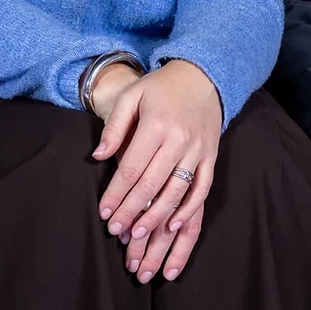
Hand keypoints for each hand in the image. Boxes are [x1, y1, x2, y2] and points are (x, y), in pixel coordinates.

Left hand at [92, 59, 222, 281]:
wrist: (203, 76)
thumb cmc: (160, 87)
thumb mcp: (131, 96)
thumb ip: (113, 127)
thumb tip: (98, 157)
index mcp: (157, 125)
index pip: (132, 168)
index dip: (116, 193)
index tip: (104, 212)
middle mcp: (180, 139)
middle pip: (152, 184)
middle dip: (132, 210)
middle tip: (116, 230)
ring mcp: (199, 149)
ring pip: (177, 191)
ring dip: (157, 216)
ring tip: (138, 233)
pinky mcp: (212, 156)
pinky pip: (203, 187)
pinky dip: (190, 208)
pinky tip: (174, 224)